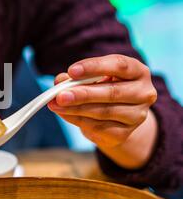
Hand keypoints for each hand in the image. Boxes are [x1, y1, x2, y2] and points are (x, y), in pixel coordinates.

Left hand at [48, 54, 157, 168]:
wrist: (117, 117)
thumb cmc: (103, 88)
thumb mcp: (93, 78)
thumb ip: (76, 77)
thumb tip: (59, 81)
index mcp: (138, 71)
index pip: (119, 65)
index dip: (94, 67)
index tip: (72, 71)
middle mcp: (144, 93)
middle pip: (112, 92)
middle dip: (83, 94)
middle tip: (60, 95)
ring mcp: (137, 115)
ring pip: (103, 112)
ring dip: (75, 109)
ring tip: (55, 105)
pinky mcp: (125, 133)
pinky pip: (98, 127)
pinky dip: (77, 120)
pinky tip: (64, 114)